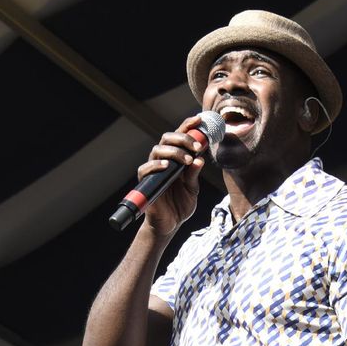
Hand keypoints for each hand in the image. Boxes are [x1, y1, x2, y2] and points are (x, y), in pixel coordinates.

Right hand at [136, 116, 206, 235]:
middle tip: (197, 147)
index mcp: (176, 159)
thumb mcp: (192, 190)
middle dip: (184, 138)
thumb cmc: (180, 205)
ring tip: (188, 160)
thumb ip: (194, 175)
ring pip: (158, 149)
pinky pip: (146, 168)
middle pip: (168, 137)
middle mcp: (164, 160)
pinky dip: (157, 165)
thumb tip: (200, 160)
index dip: (188, 126)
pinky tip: (168, 166)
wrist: (170, 225)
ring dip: (175, 151)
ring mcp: (154, 170)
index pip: (180, 136)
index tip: (200, 120)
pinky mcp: (146, 181)